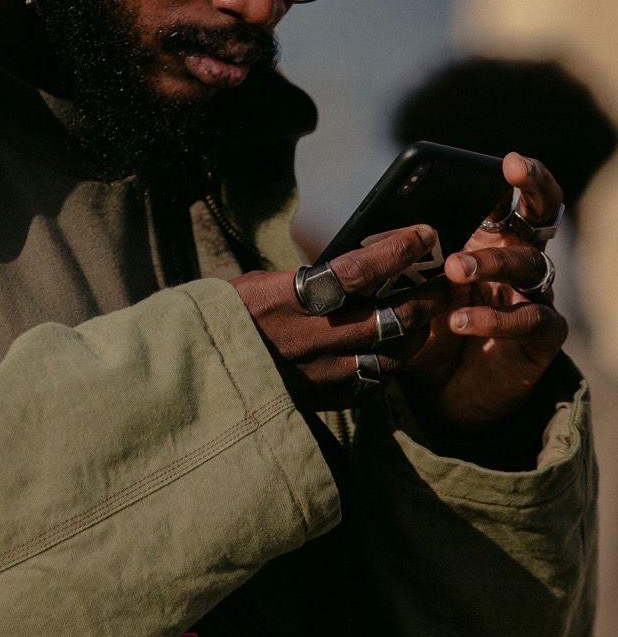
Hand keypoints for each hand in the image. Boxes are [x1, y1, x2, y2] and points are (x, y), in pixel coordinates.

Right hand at [232, 224, 450, 410]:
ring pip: (390, 356)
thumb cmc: (223, 320)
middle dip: (425, 297)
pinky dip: (386, 368)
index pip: (360, 271)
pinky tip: (387, 354)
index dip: (398, 251)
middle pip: (390, 317)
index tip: (424, 235)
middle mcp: (310, 339)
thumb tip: (351, 265)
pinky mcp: (319, 401)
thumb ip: (305, 279)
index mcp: (290, 300)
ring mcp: (318, 375)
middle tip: (442, 283)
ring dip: (414, 335)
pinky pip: (370, 386)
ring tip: (422, 321)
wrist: (194, 374)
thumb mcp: (256, 285)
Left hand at [397, 152, 567, 433]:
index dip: (519, 175)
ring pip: (528, 265)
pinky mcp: (542, 335)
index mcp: (486, 239)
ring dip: (491, 262)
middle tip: (506, 177)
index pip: (509, 197)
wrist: (445, 394)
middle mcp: (517, 260)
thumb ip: (382, 263)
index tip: (504, 162)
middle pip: (538, 215)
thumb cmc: (420, 333)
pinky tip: (462, 320)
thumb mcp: (397, 294)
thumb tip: (332, 230)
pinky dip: (495, 318)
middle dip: (527, 193)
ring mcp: (534, 294)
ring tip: (453, 269)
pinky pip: (530, 319)